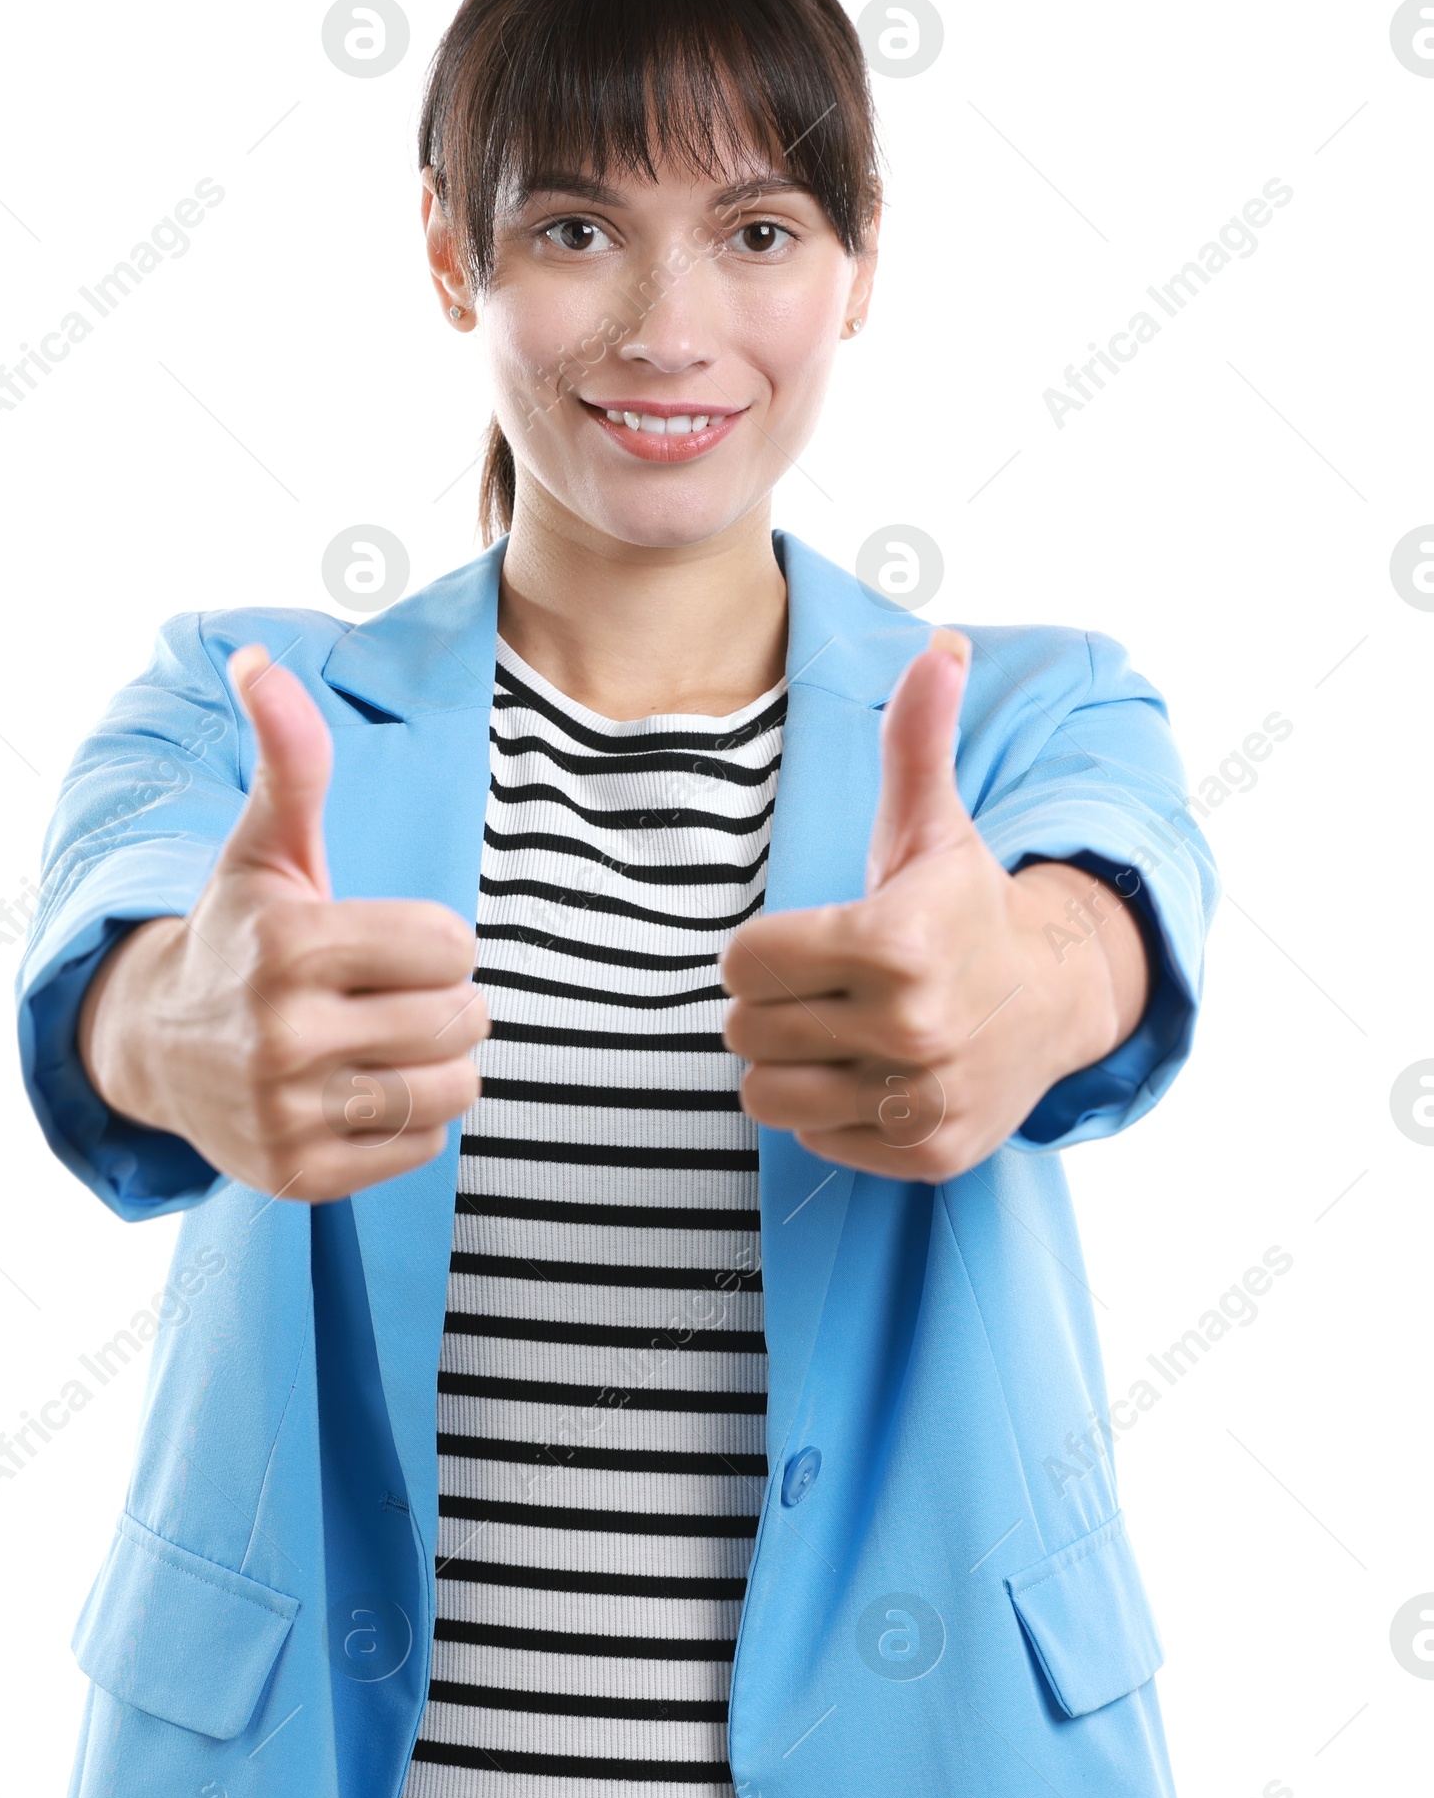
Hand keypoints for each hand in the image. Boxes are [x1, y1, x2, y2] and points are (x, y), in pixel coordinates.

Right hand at [77, 644, 488, 1200]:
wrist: (156, 1045)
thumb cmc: (239, 931)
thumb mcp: (265, 845)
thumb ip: (289, 759)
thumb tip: (260, 657)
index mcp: (288, 945)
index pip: (451, 946)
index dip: (436, 939)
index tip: (389, 941)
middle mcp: (281, 1035)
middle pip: (461, 1020)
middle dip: (446, 1000)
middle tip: (396, 994)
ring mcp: (287, 1114)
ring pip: (453, 1089)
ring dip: (439, 1063)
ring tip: (389, 1041)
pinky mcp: (299, 1177)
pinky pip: (423, 1147)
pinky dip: (410, 1120)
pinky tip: (361, 1089)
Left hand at [720, 630, 1144, 1181]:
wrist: (1056, 999)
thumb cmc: (963, 905)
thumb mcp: (933, 823)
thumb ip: (915, 738)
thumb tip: (940, 642)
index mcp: (893, 942)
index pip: (742, 964)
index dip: (764, 949)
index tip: (807, 939)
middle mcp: (910, 1028)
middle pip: (746, 1031)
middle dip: (774, 1006)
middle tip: (827, 987)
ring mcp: (920, 1099)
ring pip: (767, 1096)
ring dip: (790, 1064)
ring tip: (840, 1031)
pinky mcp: (927, 1155)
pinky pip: (813, 1140)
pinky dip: (831, 1112)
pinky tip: (874, 1073)